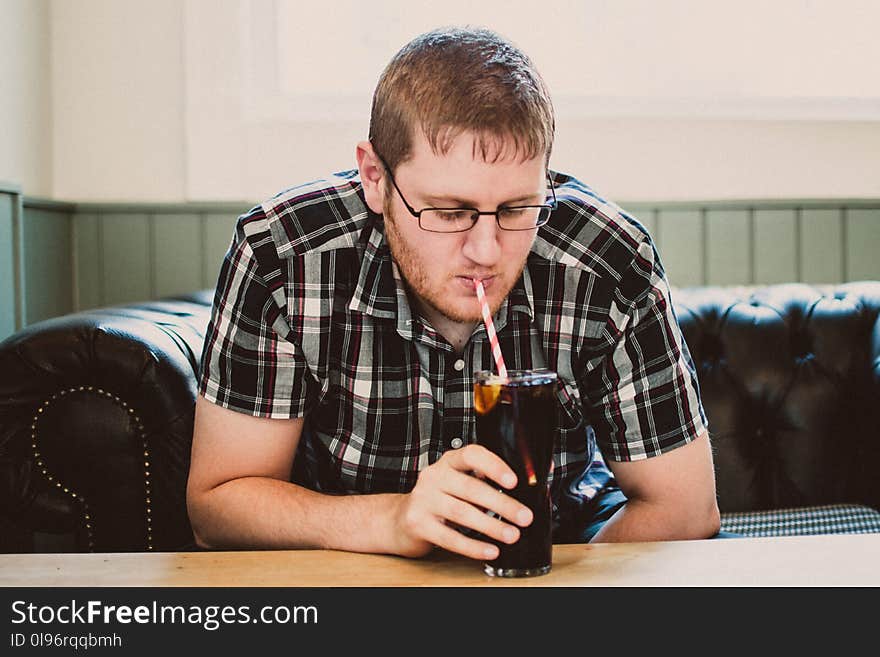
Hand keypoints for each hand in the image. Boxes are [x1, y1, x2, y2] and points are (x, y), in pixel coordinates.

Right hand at [391, 444, 533, 559]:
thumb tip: (526, 491)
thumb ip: (485, 483)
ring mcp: (423, 499)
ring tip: (512, 535)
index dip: (493, 466)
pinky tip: (490, 550)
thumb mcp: (459, 484)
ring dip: (491, 526)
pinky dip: (473, 546)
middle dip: (502, 504)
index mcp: (449, 462)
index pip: (471, 455)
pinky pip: (449, 537)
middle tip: (524, 517)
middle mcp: (434, 476)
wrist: (401, 519)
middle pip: (471, 488)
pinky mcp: (417, 523)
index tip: (513, 481)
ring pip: (461, 513)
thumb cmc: (440, 500)